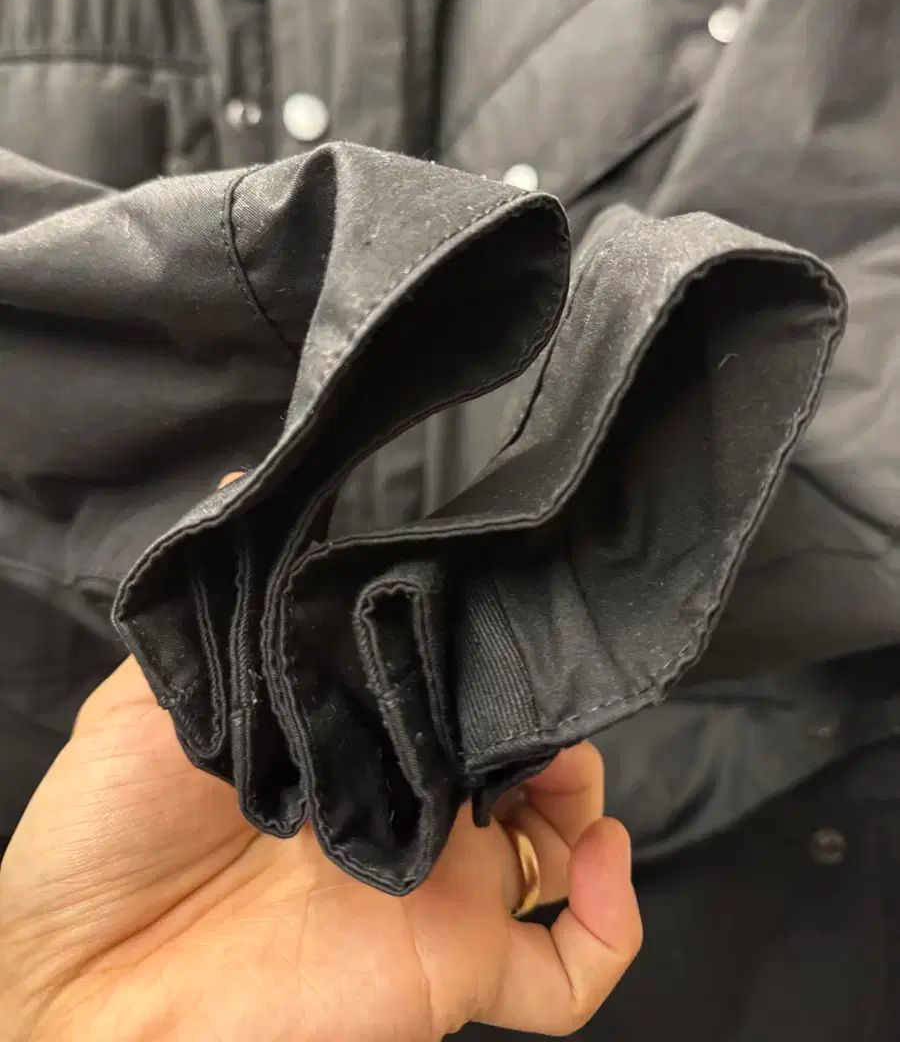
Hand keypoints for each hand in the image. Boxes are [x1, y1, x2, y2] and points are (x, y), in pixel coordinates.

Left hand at [0, 657, 639, 1041]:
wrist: (75, 985)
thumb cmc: (100, 835)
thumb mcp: (158, 689)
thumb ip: (220, 604)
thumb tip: (244, 482)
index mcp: (348, 744)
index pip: (447, 688)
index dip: (483, 649)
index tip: (497, 600)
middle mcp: (404, 811)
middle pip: (518, 759)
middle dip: (546, 710)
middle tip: (534, 673)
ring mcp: (436, 891)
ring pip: (560, 847)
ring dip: (589, 796)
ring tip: (563, 755)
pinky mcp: (452, 966)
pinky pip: (567, 974)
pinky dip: (614, 922)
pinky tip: (604, 858)